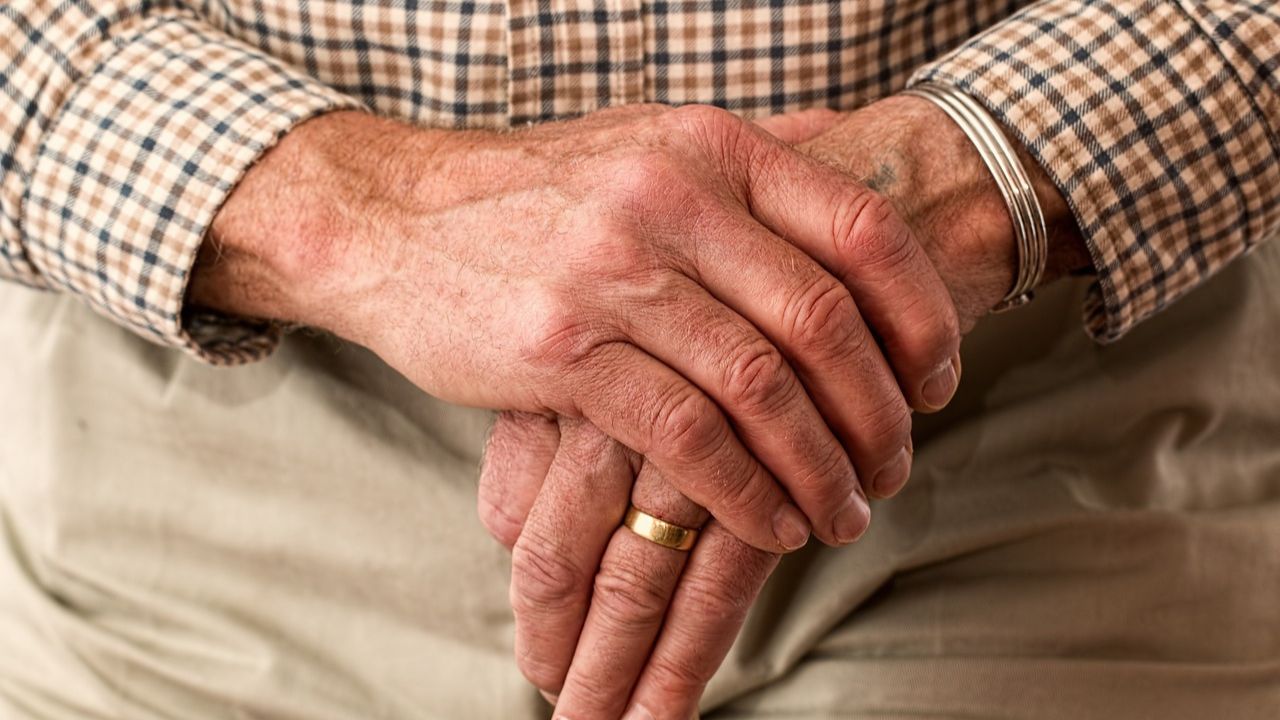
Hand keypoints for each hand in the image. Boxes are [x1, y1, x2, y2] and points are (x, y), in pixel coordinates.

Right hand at [479, 96, 1090, 714]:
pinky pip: (684, 434)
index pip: (860, 226)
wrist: (393, 220)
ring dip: (817, 465)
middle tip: (893, 465)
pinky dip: (744, 491)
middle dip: (876, 410)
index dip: (921, 313)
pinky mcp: (562, 349)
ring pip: (759, 385)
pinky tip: (770, 522)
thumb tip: (848, 146)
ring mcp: (613, 271)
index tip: (938, 379)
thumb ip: (748, 151)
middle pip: (821, 318)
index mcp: (709, 145)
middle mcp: (670, 197)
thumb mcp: (644, 140)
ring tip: (841, 511)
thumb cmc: (535, 196)